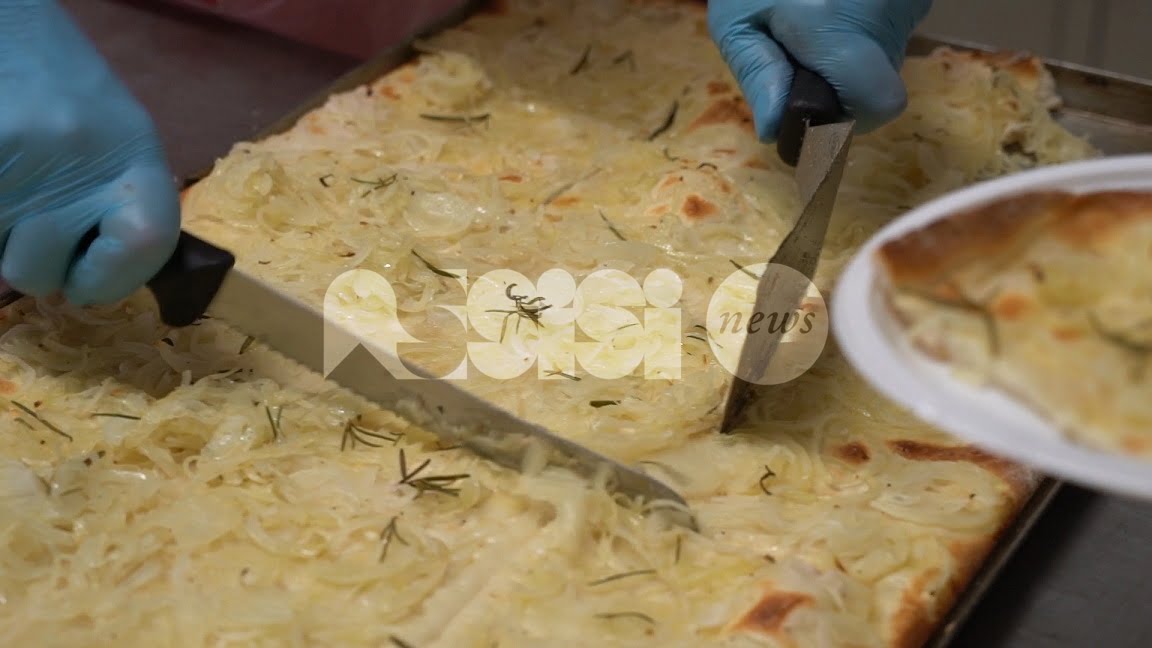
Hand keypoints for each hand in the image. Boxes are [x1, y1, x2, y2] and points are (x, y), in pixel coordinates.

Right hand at [0, 0, 180, 305]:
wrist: (7, 24)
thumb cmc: (62, 87)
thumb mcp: (116, 141)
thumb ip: (114, 209)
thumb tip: (77, 288)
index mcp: (134, 155)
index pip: (147, 243)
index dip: (112, 280)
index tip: (85, 283)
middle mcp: (79, 157)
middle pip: (43, 272)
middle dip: (33, 267)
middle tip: (32, 225)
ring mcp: (16, 160)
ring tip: (14, 182)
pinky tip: (1, 175)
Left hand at [708, 0, 933, 141]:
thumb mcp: (738, 18)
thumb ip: (758, 74)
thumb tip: (775, 130)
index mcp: (839, 27)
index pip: (880, 104)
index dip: (853, 118)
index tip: (821, 109)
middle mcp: (886, 14)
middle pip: (877, 82)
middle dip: (841, 83)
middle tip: (804, 54)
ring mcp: (910, 0)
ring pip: (883, 55)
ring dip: (849, 53)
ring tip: (816, 19)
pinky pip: (888, 27)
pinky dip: (861, 26)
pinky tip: (835, 5)